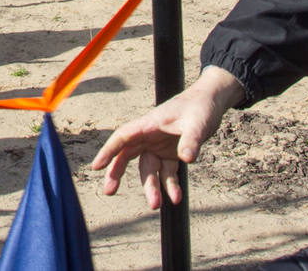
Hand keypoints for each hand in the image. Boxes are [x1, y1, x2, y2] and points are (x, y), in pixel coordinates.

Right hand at [90, 66, 243, 209]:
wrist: (211, 102)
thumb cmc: (200, 107)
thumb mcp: (197, 123)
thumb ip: (191, 140)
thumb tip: (187, 159)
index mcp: (149, 124)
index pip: (123, 137)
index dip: (108, 151)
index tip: (96, 167)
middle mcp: (150, 136)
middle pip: (127, 155)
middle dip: (117, 173)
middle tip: (109, 192)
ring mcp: (159, 146)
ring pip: (148, 170)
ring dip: (151, 187)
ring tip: (157, 205)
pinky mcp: (171, 154)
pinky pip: (166, 173)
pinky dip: (170, 186)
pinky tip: (176, 198)